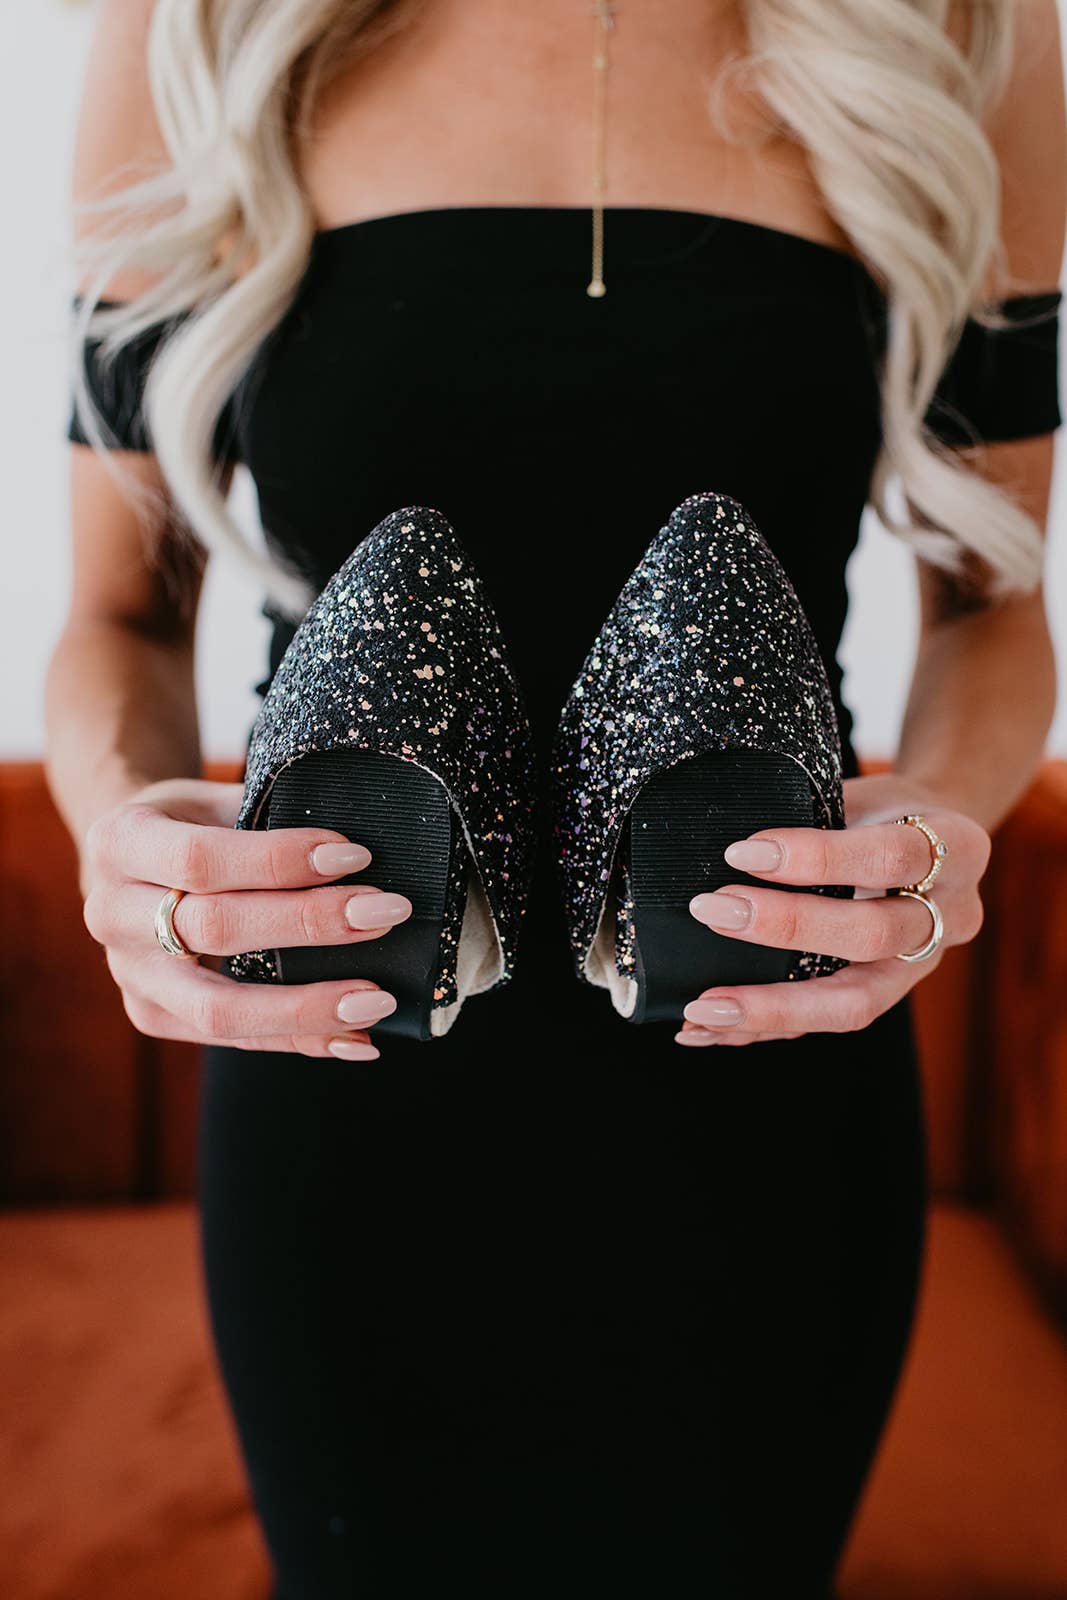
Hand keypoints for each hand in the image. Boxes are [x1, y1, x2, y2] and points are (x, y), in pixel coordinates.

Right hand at [81, 777, 412, 1060]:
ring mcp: (129, 975)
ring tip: (378, 999)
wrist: (128, 861)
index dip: (279, 860)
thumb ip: (272, 819)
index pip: (200, 859)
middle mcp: (111, 913)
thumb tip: (364, 855)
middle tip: (386, 914)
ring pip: (218, 1008)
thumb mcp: (215, 799)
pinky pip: (232, 1040)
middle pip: (215, 929)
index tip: (355, 856)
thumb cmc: (192, 821)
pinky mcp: (152, 1017)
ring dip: (306, 1007)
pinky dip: (300, 1041)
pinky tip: (357, 1038)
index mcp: (122, 842)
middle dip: (309, 923)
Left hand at [676, 773, 990, 1047]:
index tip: (743, 851)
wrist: (929, 840)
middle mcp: (951, 916)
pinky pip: (822, 1024)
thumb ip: (815, 817)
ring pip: (855, 1004)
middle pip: (874, 936)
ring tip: (702, 1009)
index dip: (818, 857)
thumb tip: (729, 849)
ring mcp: (922, 966)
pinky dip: (762, 1028)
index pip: (891, 856)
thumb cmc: (881, 811)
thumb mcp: (864, 793)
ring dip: (771, 1007)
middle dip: (787, 928)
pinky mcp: (885, 997)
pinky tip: (705, 1030)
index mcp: (957, 848)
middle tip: (713, 912)